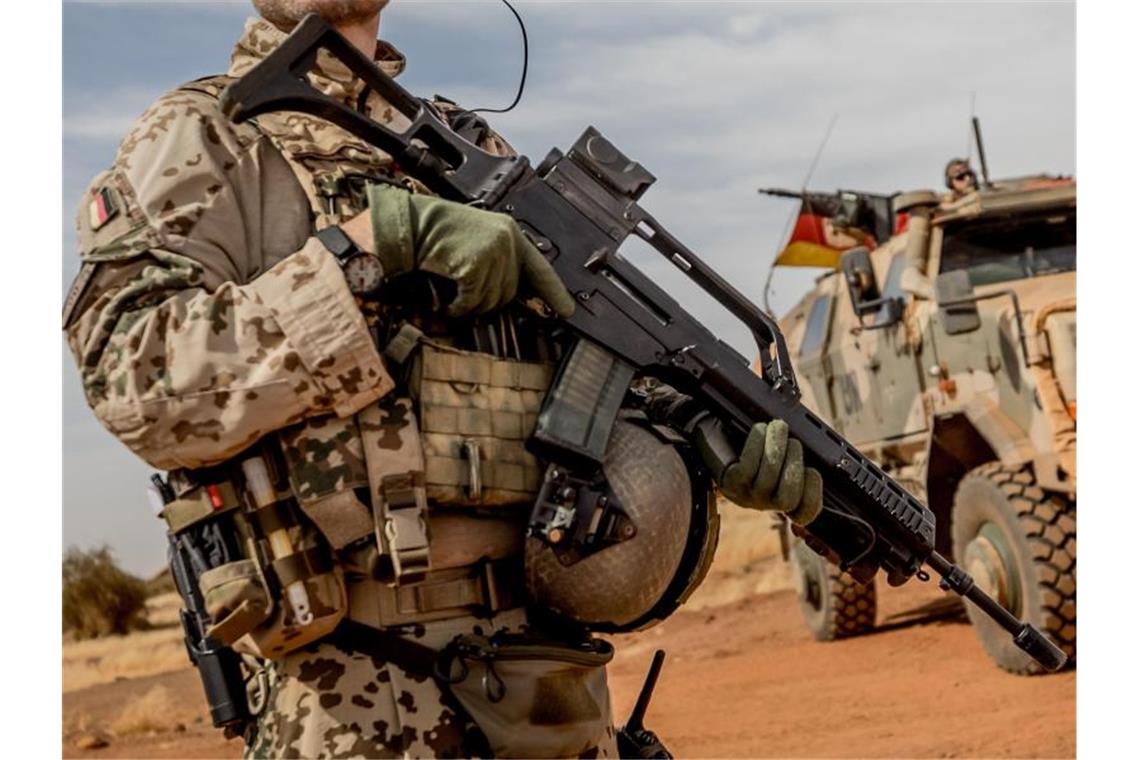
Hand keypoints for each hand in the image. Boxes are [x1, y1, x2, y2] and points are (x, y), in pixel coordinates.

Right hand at [363, 184, 574, 317]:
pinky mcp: (475, 266)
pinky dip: (457, 308)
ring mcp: (493, 253)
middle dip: (487, 300)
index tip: (567, 310)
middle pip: (510, 292)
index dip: (554, 292)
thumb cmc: (439, 234)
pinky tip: (447, 303)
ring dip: (470, 305)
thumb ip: (499, 261)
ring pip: (491, 301)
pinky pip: (472, 302)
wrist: (413, 225)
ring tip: (454, 295)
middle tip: (466, 295)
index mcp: (510, 233)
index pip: (540, 267)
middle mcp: (507, 241)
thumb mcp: (478, 240)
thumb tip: (511, 295)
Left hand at [703, 419, 822, 524]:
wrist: (717, 438)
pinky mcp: (730, 482)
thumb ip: (798, 456)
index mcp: (784, 498)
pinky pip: (747, 467)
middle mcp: (766, 503)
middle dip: (795, 464)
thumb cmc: (757, 445)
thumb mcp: (781, 453)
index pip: (804, 513)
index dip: (813, 498)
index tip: (812, 471)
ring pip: (768, 478)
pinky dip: (756, 444)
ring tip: (778, 427)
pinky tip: (760, 429)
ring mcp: (747, 495)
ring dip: (777, 447)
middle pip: (788, 498)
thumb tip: (813, 446)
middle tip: (793, 440)